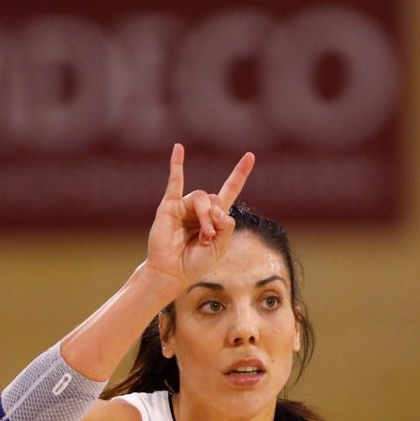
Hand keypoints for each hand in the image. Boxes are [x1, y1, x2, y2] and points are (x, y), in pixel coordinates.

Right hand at [144, 143, 255, 293]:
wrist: (171, 272)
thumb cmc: (195, 263)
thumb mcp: (220, 247)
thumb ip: (226, 226)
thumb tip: (216, 207)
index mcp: (215, 217)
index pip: (230, 190)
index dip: (240, 174)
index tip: (249, 156)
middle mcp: (200, 208)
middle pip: (216, 199)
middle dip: (215, 219)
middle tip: (207, 238)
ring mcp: (184, 206)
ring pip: (202, 198)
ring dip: (205, 217)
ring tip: (202, 235)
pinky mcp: (169, 206)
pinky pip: (175, 181)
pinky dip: (176, 163)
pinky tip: (179, 148)